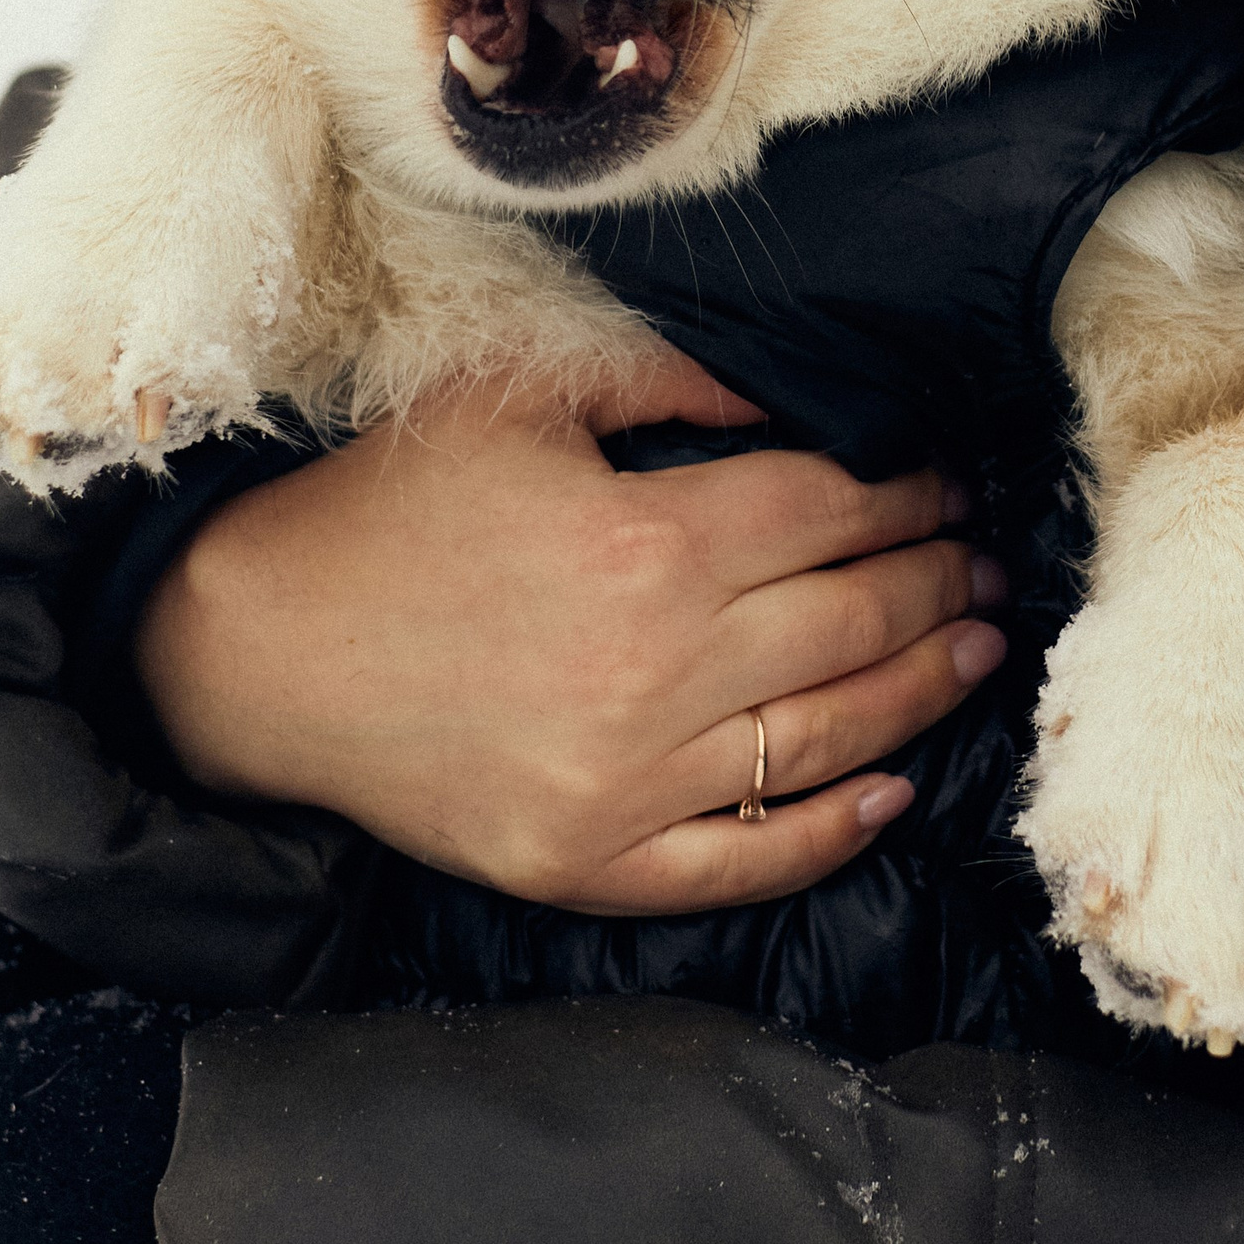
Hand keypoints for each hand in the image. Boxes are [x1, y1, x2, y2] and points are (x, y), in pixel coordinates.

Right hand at [132, 354, 1007, 911]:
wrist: (255, 652)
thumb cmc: (388, 511)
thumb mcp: (520, 401)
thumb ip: (671, 381)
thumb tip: (802, 390)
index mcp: (646, 543)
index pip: (835, 511)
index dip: (910, 493)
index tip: (950, 483)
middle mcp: (654, 670)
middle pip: (854, 621)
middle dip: (939, 584)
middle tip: (988, 564)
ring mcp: (625, 783)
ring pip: (828, 740)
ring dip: (921, 693)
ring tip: (973, 651)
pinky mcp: (588, 861)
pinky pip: (742, 858)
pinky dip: (828, 832)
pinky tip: (890, 793)